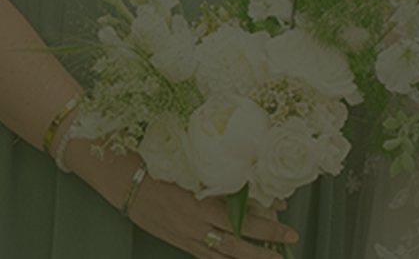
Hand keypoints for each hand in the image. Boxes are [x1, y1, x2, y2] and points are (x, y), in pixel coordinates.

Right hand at [124, 177, 298, 258]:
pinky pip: (204, 257)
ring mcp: (186, 237)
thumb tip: (257, 184)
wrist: (128, 183)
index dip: (268, 227)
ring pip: (221, 256)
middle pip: (235, 244)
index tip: (289, 228)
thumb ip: (224, 180)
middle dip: (262, 252)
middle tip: (283, 255)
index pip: (242, 221)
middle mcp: (195, 225)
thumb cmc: (161, 169)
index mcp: (202, 204)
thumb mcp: (196, 171)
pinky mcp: (178, 242)